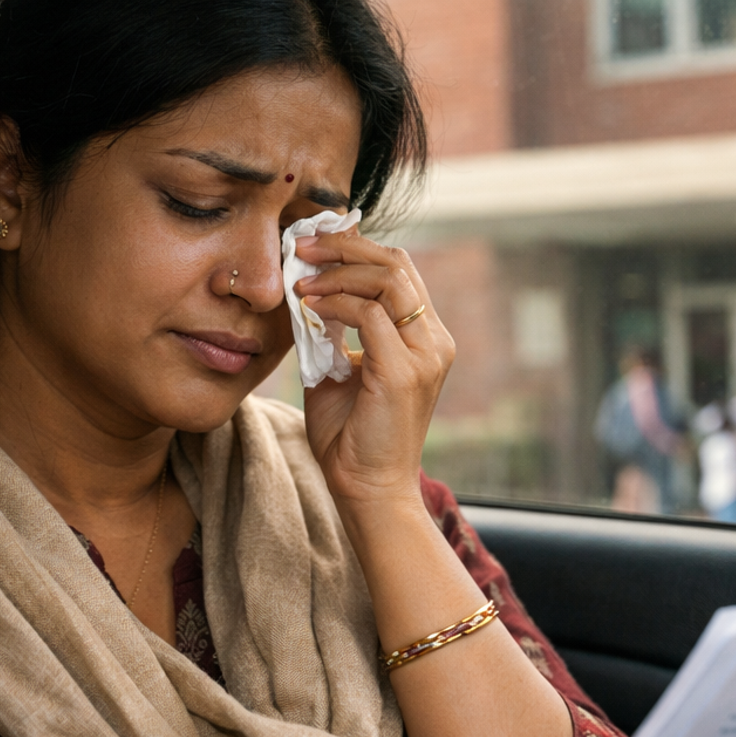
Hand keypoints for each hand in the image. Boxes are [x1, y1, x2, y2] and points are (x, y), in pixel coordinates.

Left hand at [293, 230, 454, 508]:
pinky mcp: (404, 372)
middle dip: (345, 247)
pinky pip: (370, 314)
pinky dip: (335, 303)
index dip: (356, 249)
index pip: (399, 271)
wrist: (368, 490)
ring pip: (387, 279)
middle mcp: (434, 342)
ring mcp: (425, 356)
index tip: (312, 246)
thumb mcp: (340, 370)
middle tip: (301, 247)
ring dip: (337, 271)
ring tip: (301, 278)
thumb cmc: (352, 437)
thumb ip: (332, 331)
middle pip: (397, 263)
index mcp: (426, 339)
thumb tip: (307, 290)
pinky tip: (309, 308)